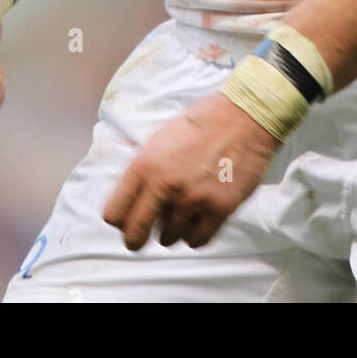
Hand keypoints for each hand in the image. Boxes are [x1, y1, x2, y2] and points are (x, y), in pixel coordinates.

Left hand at [102, 91, 281, 251]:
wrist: (243, 116)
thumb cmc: (200, 123)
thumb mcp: (158, 138)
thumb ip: (142, 170)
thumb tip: (131, 201)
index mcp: (144, 165)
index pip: (113, 214)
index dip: (119, 220)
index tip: (126, 220)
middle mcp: (165, 186)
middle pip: (135, 236)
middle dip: (136, 239)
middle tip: (142, 236)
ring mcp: (193, 199)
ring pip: (168, 240)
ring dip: (171, 230)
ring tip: (180, 213)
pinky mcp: (220, 209)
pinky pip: (197, 241)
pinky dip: (195, 235)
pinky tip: (197, 219)